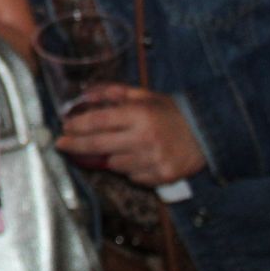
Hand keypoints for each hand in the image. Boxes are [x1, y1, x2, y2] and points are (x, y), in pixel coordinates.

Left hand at [56, 84, 207, 186]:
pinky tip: (138, 158)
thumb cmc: (171, 112)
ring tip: (118, 147)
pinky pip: (133, 177)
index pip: (98, 121)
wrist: (208, 134)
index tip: (64, 127)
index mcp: (139, 115)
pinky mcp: (162, 177)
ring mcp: (153, 160)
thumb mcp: (144, 95)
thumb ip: (114, 93)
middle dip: (75, 145)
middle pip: (98, 145)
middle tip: (61, 144)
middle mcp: (144, 138)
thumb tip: (85, 96)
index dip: (77, 125)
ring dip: (109, 156)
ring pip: (115, 164)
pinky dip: (130, 169)